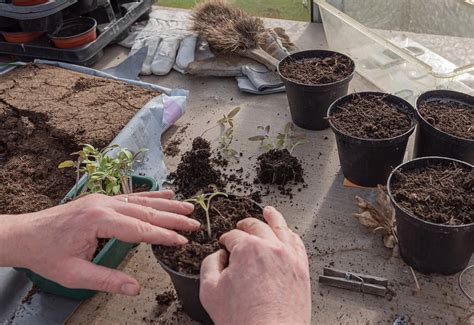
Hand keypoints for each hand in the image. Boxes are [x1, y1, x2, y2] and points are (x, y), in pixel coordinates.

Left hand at [0, 190, 197, 295]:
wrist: (25, 234)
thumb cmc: (47, 254)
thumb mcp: (74, 274)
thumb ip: (107, 280)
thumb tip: (135, 288)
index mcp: (98, 221)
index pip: (139, 229)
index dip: (163, 235)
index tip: (182, 240)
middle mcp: (104, 205)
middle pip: (146, 211)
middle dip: (172, 218)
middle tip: (194, 223)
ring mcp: (103, 199)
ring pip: (142, 201)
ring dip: (167, 204)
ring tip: (188, 206)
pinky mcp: (101, 199)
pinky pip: (131, 196)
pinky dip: (151, 195)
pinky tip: (165, 193)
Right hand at [200, 206, 310, 324]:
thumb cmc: (243, 319)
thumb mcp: (210, 290)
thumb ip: (209, 265)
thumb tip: (218, 255)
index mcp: (247, 249)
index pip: (233, 235)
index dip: (226, 239)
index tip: (224, 244)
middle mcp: (270, 247)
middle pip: (257, 226)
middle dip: (245, 225)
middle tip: (240, 227)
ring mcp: (289, 256)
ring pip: (281, 228)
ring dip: (273, 217)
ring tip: (269, 212)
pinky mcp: (301, 268)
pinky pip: (298, 244)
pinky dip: (291, 235)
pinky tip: (288, 233)